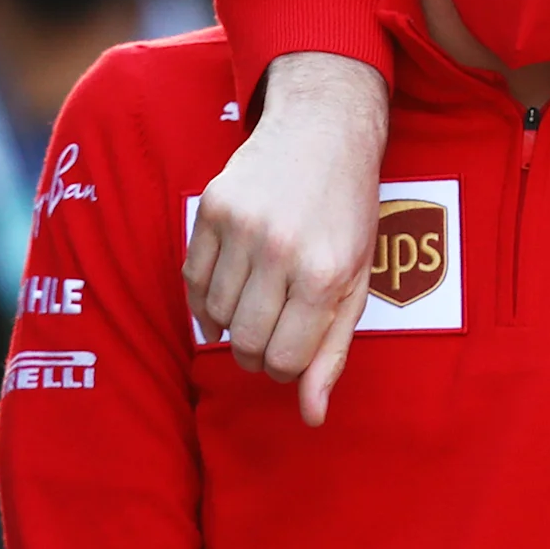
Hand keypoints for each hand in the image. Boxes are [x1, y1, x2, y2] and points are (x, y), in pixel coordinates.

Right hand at [183, 52, 386, 425]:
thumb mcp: (357, 283)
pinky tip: (228, 293)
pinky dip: (205, 299)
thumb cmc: (348, 213)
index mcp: (323, 274)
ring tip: (258, 301)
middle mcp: (279, 250)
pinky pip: (192, 280)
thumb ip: (332, 353)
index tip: (293, 348)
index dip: (287, 366)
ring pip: (215, 315)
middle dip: (258, 351)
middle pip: (247, 343)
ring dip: (233, 322)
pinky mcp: (210, 208)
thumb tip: (312, 416)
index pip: (285, 360)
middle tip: (273, 331)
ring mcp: (240, 227)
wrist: (323, 132)